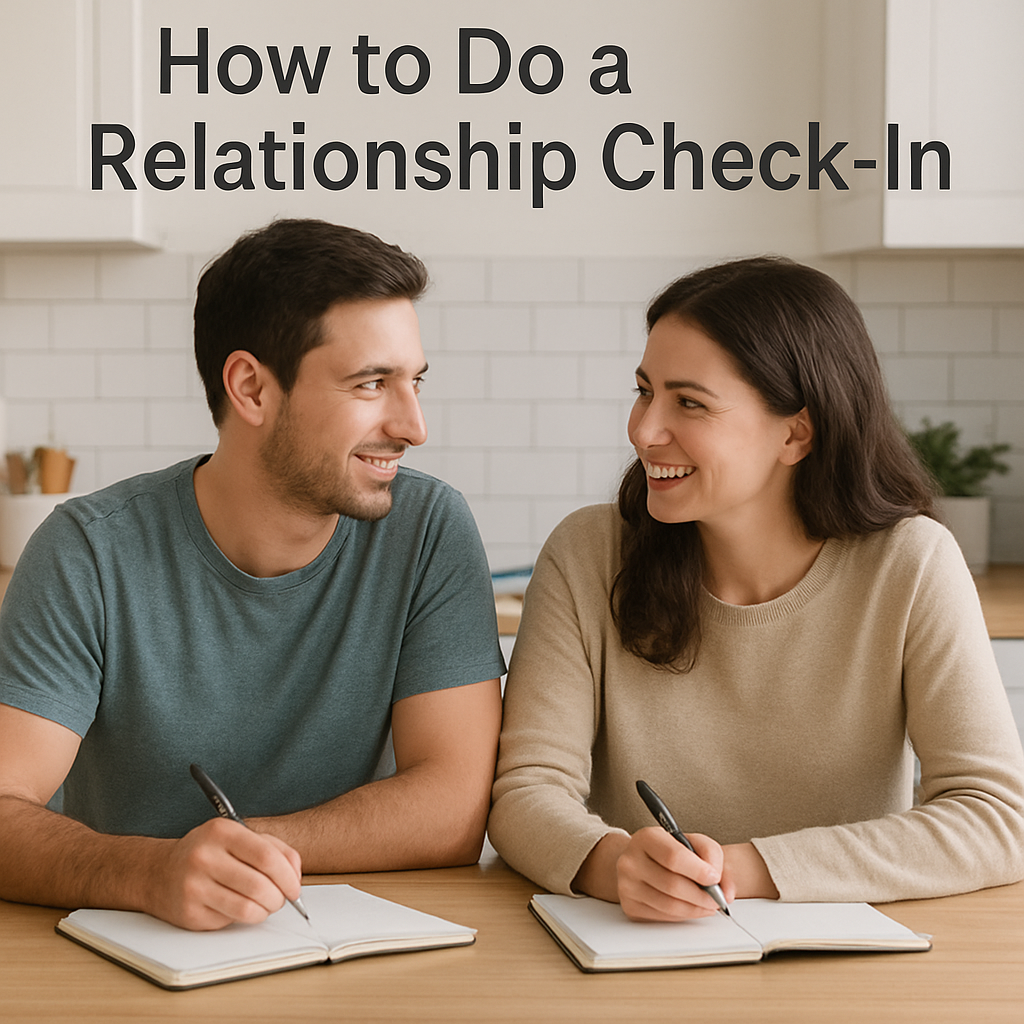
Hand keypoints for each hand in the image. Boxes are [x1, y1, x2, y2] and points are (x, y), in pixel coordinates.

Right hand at [145, 818, 303, 930]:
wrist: (158, 872)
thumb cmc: (207, 853)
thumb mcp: (238, 837)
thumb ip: (273, 847)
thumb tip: (295, 873)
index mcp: (222, 832)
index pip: (266, 856)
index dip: (288, 876)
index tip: (294, 887)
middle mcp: (205, 857)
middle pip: (260, 885)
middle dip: (279, 898)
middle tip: (281, 899)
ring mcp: (194, 886)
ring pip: (247, 908)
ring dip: (265, 911)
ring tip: (264, 905)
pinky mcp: (189, 912)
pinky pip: (230, 921)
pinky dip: (244, 918)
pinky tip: (239, 907)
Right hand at [614, 826, 733, 921]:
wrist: (640, 860)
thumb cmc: (670, 851)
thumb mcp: (692, 842)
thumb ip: (713, 858)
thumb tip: (726, 891)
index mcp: (647, 837)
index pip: (673, 857)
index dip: (698, 871)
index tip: (715, 878)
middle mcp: (631, 860)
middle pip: (672, 885)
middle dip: (702, 896)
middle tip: (718, 899)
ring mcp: (627, 885)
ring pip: (670, 905)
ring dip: (696, 909)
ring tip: (708, 904)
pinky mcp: (629, 906)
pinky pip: (663, 917)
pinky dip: (683, 916)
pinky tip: (691, 907)